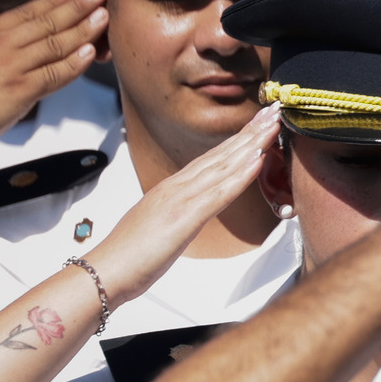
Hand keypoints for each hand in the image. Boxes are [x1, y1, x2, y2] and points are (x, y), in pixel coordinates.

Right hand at [0, 0, 104, 153]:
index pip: (26, 12)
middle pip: (47, 21)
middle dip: (77, 5)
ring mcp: (10, 67)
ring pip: (56, 44)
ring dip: (84, 29)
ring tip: (104, 15)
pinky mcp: (18, 91)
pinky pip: (55, 75)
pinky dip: (75, 63)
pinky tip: (92, 52)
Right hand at [85, 104, 281, 304]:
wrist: (106, 270)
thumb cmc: (132, 254)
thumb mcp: (162, 226)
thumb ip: (180, 213)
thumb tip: (193, 211)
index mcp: (172, 189)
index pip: (212, 159)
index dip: (237, 140)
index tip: (259, 124)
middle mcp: (177, 187)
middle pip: (220, 154)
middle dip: (249, 132)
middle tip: (274, 110)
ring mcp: (180, 198)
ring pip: (222, 165)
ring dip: (251, 143)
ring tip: (272, 124)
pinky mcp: (184, 216)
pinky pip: (218, 192)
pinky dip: (240, 174)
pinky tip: (258, 159)